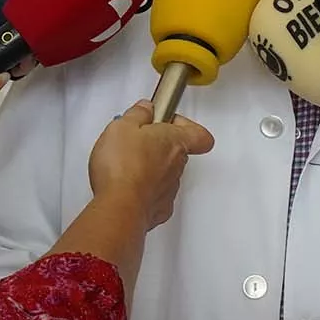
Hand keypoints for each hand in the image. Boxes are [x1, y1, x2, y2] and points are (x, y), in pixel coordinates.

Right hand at [88, 102, 214, 229]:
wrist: (119, 206)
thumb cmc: (124, 168)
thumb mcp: (122, 127)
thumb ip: (137, 114)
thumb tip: (144, 109)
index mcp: (174, 141)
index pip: (200, 134)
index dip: (186, 125)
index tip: (168, 119)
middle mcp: (177, 167)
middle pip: (179, 152)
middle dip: (160, 145)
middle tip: (140, 140)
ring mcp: (169, 190)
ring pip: (167, 175)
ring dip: (151, 168)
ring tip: (127, 164)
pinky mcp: (158, 209)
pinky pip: (155, 196)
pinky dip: (143, 191)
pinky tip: (127, 186)